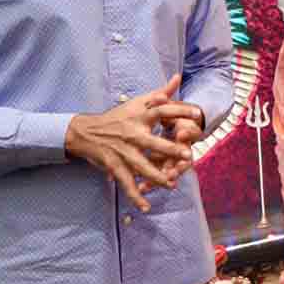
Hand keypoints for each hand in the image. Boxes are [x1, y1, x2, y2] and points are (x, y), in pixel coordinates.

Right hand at [64, 75, 201, 210]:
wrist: (86, 131)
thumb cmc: (118, 116)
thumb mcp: (139, 102)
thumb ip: (161, 92)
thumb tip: (178, 77)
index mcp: (140, 116)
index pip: (162, 110)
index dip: (180, 110)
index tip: (198, 113)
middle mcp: (132, 133)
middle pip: (153, 142)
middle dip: (170, 149)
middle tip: (188, 155)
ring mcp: (123, 151)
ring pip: (141, 166)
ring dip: (157, 177)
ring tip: (172, 185)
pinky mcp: (115, 166)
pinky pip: (127, 183)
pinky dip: (136, 196)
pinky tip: (146, 206)